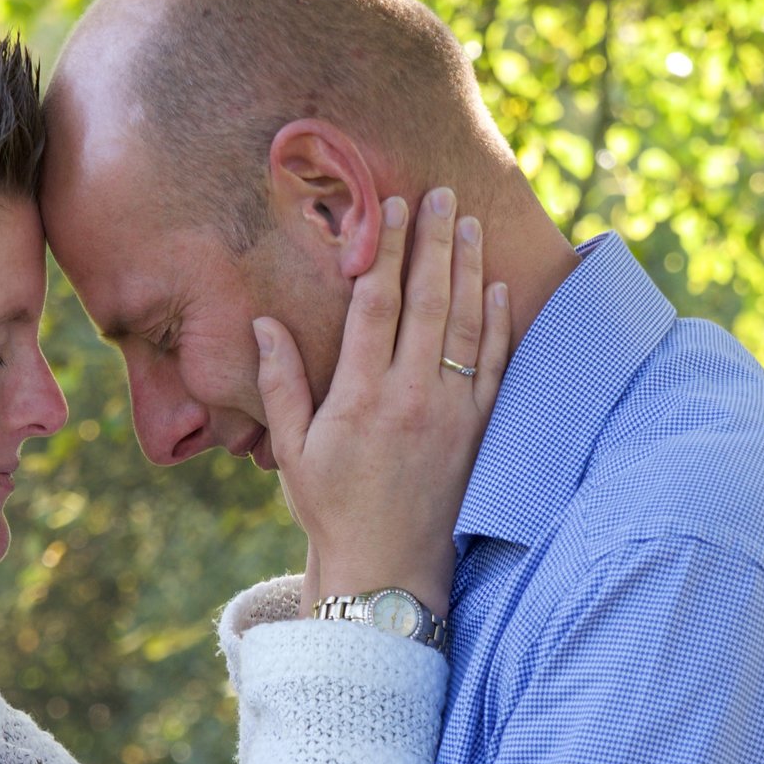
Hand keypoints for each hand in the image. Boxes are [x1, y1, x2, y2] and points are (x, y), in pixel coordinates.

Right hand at [255, 185, 509, 615]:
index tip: (389, 206)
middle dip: (433, 241)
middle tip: (440, 193)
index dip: (384, 250)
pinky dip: (499, 323)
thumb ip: (281, 382)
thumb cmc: (331, 508)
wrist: (388, 570)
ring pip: (467, 324)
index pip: (376, 304)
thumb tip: (265, 323)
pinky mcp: (479, 432)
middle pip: (427, 301)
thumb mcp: (292, 449)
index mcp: (360, 396)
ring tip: (469, 222)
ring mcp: (452, 413)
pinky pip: (495, 365)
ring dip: (469, 268)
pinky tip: (497, 287)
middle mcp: (410, 397)